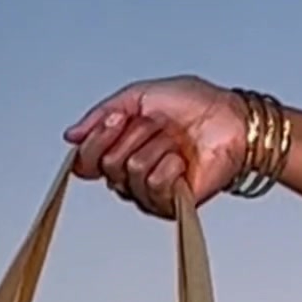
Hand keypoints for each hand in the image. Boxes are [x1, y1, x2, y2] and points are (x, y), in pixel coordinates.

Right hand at [64, 76, 247, 216]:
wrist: (231, 119)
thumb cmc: (195, 106)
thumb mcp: (139, 96)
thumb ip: (102, 115)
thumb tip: (70, 136)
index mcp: (121, 149)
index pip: (85, 161)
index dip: (97, 140)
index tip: (118, 118)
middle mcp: (131, 175)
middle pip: (108, 165)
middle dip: (135, 137)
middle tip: (158, 127)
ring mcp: (150, 193)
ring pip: (131, 172)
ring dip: (156, 147)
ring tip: (176, 142)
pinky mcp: (170, 205)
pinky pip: (154, 186)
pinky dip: (170, 166)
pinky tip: (183, 160)